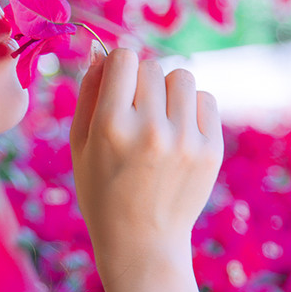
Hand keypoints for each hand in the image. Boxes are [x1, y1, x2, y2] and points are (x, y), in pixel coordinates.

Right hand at [69, 48, 223, 268]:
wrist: (141, 242)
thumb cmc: (101, 188)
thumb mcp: (80, 142)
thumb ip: (88, 91)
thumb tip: (101, 49)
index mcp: (111, 126)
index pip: (125, 58)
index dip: (119, 66)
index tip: (118, 85)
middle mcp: (150, 130)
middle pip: (153, 66)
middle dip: (142, 81)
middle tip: (136, 111)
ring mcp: (185, 141)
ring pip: (182, 77)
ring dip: (169, 90)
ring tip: (159, 119)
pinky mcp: (210, 150)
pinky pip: (205, 100)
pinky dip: (191, 108)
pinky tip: (178, 132)